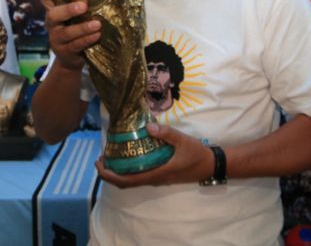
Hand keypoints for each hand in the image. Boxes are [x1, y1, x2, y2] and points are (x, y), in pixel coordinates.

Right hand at [38, 0, 100, 69]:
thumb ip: (80, 4)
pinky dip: (86, 40)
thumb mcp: (75, 17)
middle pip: (52, 15)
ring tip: (97, 24)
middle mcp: (52, 24)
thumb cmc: (76, 30)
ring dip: (82, 28)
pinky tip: (97, 35)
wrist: (71, 59)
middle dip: (68, 10)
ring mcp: (56, 39)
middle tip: (84, 5)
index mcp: (53, 11)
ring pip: (66, 33)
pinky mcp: (64, 52)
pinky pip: (75, 45)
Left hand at [95, 123, 213, 187]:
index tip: (99, 164)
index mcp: (156, 174)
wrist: (211, 165)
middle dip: (109, 174)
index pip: (127, 180)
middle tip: (100, 159)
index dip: (109, 174)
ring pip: (131, 181)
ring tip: (110, 157)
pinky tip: (128, 156)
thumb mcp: (183, 141)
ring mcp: (157, 178)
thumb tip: (148, 126)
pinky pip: (139, 176)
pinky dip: (128, 170)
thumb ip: (167, 133)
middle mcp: (154, 179)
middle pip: (125, 183)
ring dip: (118, 172)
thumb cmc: (196, 154)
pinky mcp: (160, 175)